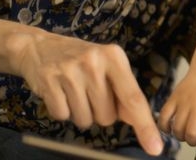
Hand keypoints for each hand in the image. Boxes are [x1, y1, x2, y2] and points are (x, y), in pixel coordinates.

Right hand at [7, 31, 162, 154]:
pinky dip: (63, 111)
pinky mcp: (48, 81)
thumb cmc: (82, 60)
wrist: (40, 47)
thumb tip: (139, 122)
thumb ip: (124, 94)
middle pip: (108, 117)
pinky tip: (60, 93)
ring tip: (75, 92)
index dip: (145, 125)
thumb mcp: (108, 68)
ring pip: (86, 120)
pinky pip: (63, 116)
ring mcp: (70, 71)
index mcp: (115, 57)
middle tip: (91, 93)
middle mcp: (94, 62)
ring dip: (82, 114)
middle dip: (101, 113)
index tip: (155, 148)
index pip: (133, 98)